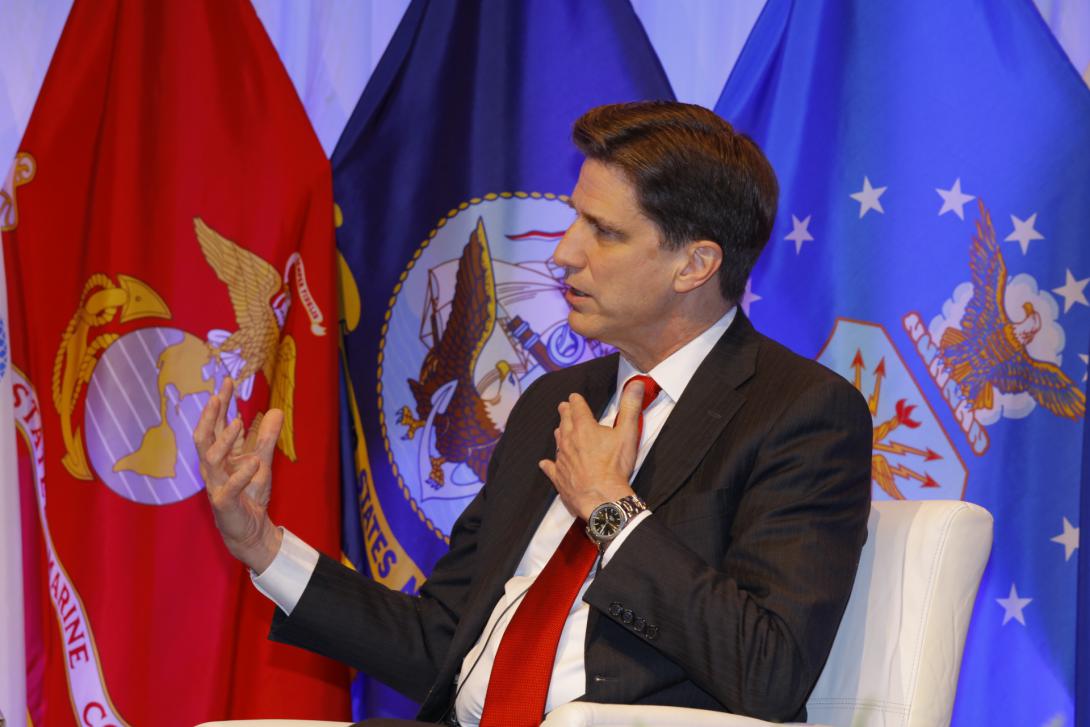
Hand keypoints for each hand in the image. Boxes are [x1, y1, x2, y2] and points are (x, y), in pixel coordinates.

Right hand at [194, 377, 283, 572]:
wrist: (251, 530)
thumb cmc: (250, 494)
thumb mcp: (262, 461)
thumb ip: (265, 437)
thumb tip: (274, 409)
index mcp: (219, 456)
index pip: (215, 425)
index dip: (219, 403)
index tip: (226, 381)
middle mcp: (213, 468)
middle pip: (203, 437)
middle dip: (210, 415)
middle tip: (219, 394)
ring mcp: (216, 485)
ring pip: (211, 459)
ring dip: (224, 439)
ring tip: (238, 421)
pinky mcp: (224, 503)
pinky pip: (229, 487)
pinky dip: (241, 474)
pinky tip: (253, 462)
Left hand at [538, 379, 645, 519]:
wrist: (602, 497)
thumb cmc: (615, 466)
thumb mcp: (628, 433)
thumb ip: (631, 407)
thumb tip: (636, 384)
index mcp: (584, 427)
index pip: (577, 407)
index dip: (576, 400)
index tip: (574, 397)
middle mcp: (569, 440)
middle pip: (564, 421)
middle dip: (565, 412)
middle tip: (563, 407)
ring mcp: (561, 458)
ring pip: (557, 441)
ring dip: (559, 433)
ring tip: (560, 430)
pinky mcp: (559, 476)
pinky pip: (550, 467)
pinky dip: (548, 463)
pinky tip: (545, 463)